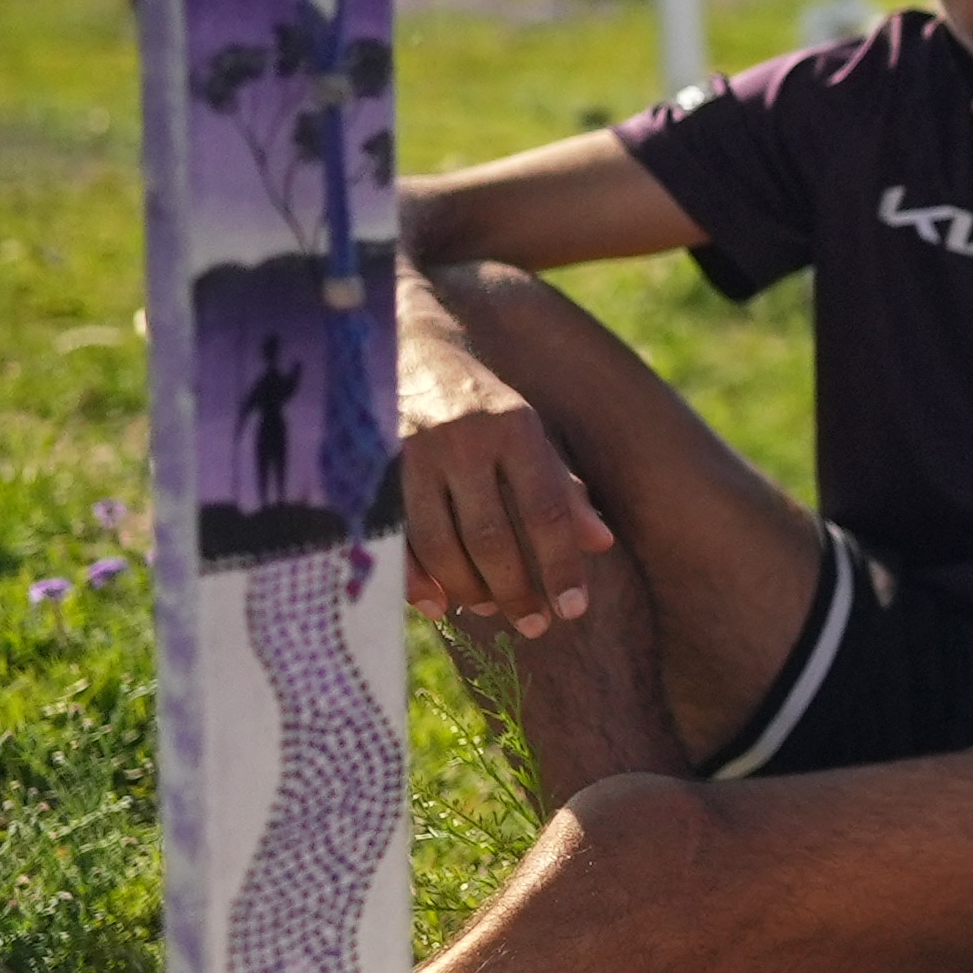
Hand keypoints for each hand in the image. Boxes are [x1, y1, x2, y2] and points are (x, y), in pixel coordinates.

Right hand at [395, 338, 612, 633]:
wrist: (407, 347)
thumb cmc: (481, 403)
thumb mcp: (528, 432)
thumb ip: (562, 485)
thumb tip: (601, 543)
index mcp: (514, 428)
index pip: (546, 509)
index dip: (561, 565)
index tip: (573, 610)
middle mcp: (463, 441)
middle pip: (492, 537)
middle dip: (516, 590)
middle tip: (534, 625)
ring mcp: (411, 456)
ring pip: (441, 545)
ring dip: (469, 589)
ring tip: (493, 610)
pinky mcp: (371, 470)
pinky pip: (394, 541)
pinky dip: (417, 580)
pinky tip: (439, 605)